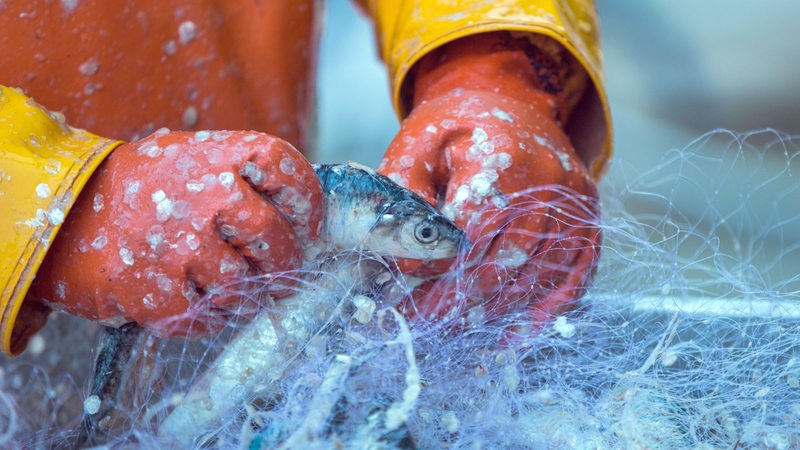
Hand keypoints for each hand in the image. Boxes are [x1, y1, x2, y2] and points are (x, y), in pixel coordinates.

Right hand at [26, 130, 323, 336]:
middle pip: (271, 235)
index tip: (310, 225)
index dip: (306, 200)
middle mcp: (199, 193)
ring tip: (232, 292)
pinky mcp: (153, 289)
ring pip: (242, 284)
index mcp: (214, 155)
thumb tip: (303, 221)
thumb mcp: (191, 161)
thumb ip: (243, 180)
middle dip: (284, 263)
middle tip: (282, 276)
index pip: (282, 166)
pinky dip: (210, 318)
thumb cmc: (144, 191)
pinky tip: (198, 305)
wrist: (65, 217)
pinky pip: (206, 316)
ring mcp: (176, 242)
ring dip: (245, 296)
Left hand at [379, 33, 600, 333]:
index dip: (441, 269)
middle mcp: (548, 179)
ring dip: (497, 309)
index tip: (408, 294)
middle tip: (426, 320)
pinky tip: (515, 337)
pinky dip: (546, 311)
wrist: (507, 100)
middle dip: (462, 297)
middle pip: (507, 258)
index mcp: (502, 156)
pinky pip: (575, 276)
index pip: (473, 230)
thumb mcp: (418, 146)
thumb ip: (407, 195)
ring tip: (457, 327)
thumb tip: (407, 259)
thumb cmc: (455, 129)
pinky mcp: (588, 218)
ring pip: (539, 274)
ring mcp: (575, 200)